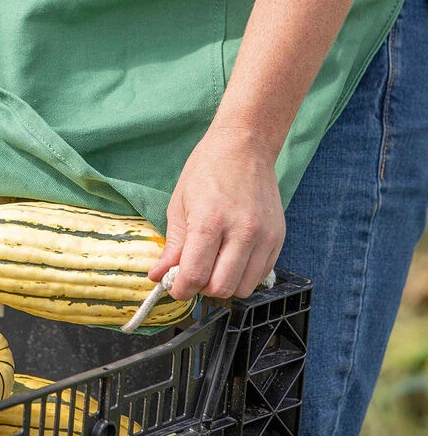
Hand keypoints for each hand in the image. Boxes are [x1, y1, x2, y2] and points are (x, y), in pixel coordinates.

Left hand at [148, 126, 284, 300]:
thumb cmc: (206, 170)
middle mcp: (241, 232)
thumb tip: (158, 276)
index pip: (195, 275)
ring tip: (213, 264)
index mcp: (210, 221)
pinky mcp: (278, 237)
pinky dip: (244, 274)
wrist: (243, 146)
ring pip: (244, 287)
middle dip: (202, 288)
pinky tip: (231, 256)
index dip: (180, 289)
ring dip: (225, 284)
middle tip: (193, 273)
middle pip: (222, 288)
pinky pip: (261, 274)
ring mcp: (264, 236)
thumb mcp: (179, 204)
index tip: (174, 287)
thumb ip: (172, 245)